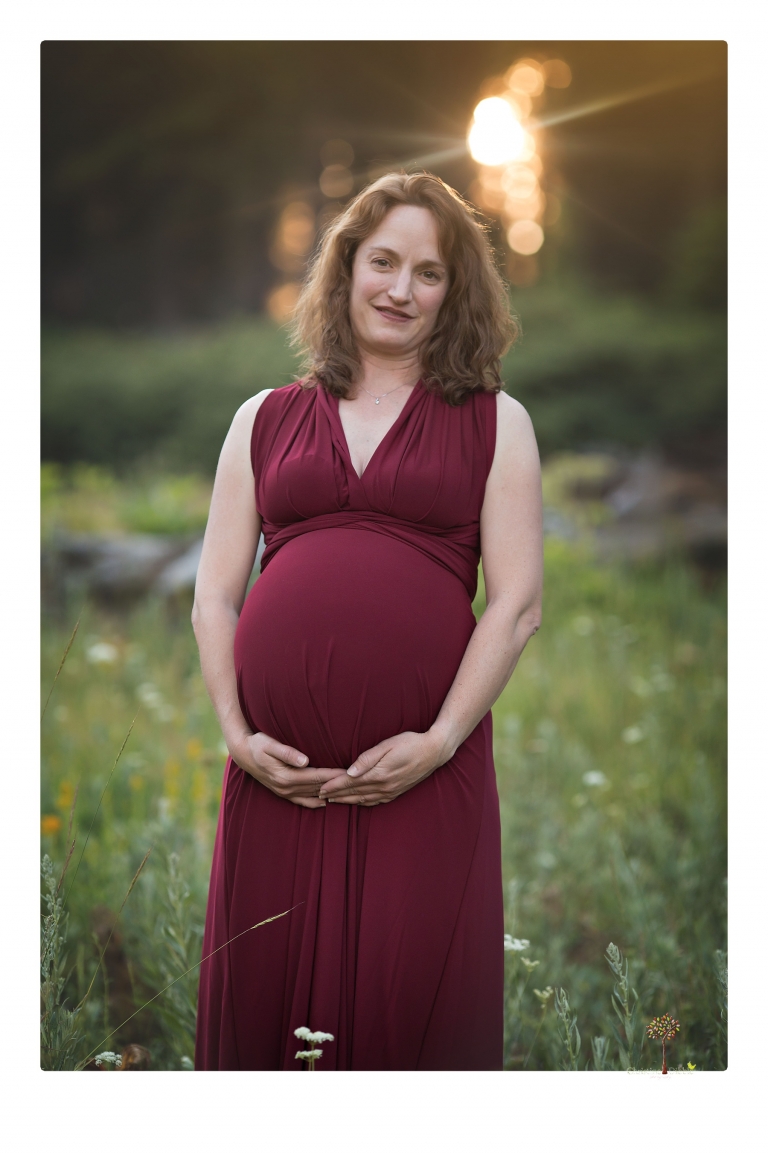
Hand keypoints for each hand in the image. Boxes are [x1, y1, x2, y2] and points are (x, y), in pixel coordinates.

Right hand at [229, 731, 340, 808]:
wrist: (243, 754)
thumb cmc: (258, 744)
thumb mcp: (270, 745)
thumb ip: (287, 753)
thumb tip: (304, 760)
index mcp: (286, 777)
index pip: (316, 777)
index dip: (333, 775)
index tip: (349, 773)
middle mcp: (286, 788)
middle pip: (317, 788)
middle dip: (336, 786)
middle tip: (354, 783)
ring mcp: (284, 792)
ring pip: (312, 796)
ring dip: (328, 795)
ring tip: (345, 793)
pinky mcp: (283, 792)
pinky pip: (302, 801)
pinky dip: (315, 802)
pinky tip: (325, 802)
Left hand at [318, 730, 448, 806]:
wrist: (434, 752)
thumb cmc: (410, 743)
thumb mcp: (388, 745)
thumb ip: (367, 759)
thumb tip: (350, 771)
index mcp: (379, 774)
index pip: (350, 782)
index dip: (334, 785)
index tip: (320, 787)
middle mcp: (384, 787)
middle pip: (354, 793)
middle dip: (335, 795)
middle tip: (319, 796)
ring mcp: (390, 791)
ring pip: (363, 800)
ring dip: (346, 800)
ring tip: (332, 801)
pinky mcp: (396, 792)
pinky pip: (375, 801)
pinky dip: (362, 803)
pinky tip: (356, 802)